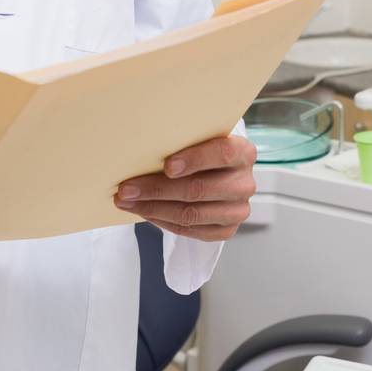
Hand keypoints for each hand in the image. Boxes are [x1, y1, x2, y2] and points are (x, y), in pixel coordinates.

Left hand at [113, 135, 257, 241]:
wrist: (220, 175)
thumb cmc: (204, 152)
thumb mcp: (201, 140)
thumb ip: (184, 142)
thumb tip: (142, 152)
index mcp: (243, 152)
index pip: (222, 153)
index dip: (194, 159)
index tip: (167, 165)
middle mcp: (244, 183)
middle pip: (199, 189)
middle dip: (157, 189)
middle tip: (127, 189)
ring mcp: (238, 210)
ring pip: (191, 213)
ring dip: (153, 208)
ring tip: (127, 202)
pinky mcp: (227, 230)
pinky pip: (190, 230)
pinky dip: (162, 221)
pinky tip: (144, 212)